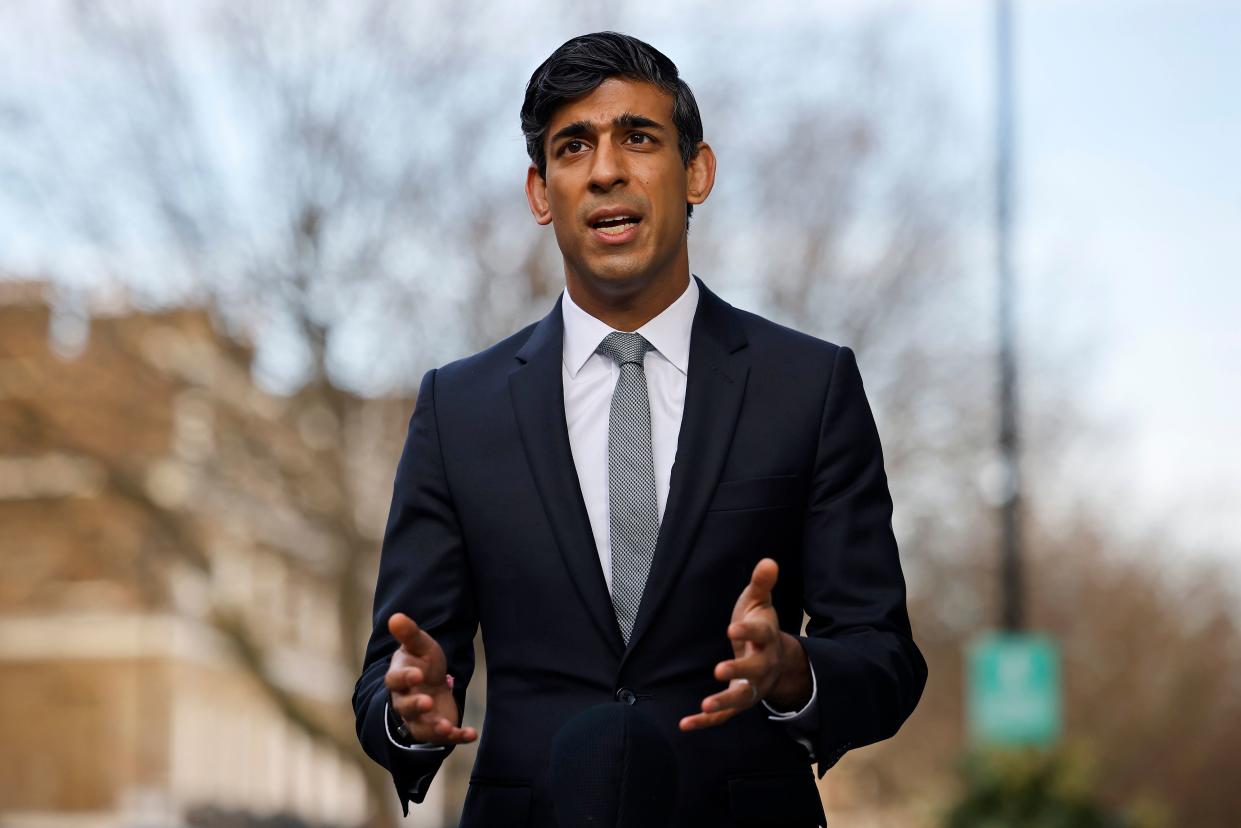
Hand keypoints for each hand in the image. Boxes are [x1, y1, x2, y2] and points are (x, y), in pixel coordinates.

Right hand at [384, 612, 477, 744]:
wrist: (431, 683)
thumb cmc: (422, 662)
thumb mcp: (420, 645)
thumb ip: (410, 634)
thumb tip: (396, 616)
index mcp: (399, 679)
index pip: (396, 680)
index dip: (405, 678)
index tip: (418, 674)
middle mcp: (405, 702)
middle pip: (406, 707)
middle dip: (416, 706)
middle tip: (428, 702)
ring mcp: (419, 718)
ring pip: (421, 728)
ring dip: (434, 728)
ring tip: (446, 727)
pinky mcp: (436, 729)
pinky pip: (444, 737)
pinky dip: (457, 737)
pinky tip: (472, 734)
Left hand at [679, 558, 809, 731]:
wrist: (776, 660)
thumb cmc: (760, 626)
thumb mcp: (760, 603)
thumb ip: (762, 584)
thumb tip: (769, 560)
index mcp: (767, 640)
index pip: (760, 635)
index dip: (747, 632)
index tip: (732, 627)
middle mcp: (763, 666)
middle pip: (754, 672)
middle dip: (738, 671)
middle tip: (720, 669)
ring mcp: (752, 687)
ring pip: (741, 699)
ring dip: (723, 702)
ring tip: (704, 705)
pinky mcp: (739, 702)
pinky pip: (723, 716)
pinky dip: (705, 722)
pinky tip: (684, 724)